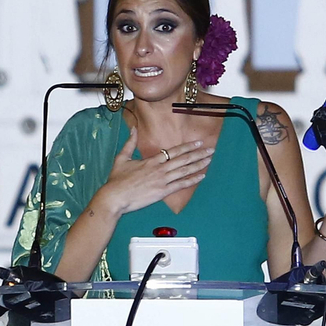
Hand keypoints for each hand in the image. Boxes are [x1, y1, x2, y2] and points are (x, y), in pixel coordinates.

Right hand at [97, 128, 212, 216]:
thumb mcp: (121, 158)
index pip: (174, 151)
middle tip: (211, 149)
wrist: (115, 197)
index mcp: (151, 161)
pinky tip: (201, 176)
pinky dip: (192, 180)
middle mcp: (159, 169)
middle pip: (183, 159)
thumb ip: (130, 143)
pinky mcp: (162, 192)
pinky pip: (181, 185)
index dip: (187, 146)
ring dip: (198, 165)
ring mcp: (162, 181)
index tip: (198, 142)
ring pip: (184, 171)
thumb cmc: (116, 179)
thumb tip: (133, 129)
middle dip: (198, 154)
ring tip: (209, 160)